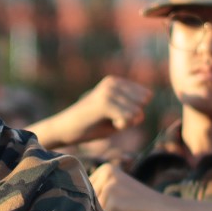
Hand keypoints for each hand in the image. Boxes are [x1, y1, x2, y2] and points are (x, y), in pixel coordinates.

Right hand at [33, 76, 150, 147]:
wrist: (65, 129)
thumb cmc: (91, 125)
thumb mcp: (117, 114)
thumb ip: (134, 110)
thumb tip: (142, 113)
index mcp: (116, 81)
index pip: (146, 97)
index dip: (135, 111)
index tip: (115, 114)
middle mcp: (113, 82)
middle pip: (144, 103)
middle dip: (132, 116)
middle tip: (110, 119)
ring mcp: (108, 91)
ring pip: (137, 112)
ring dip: (125, 123)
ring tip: (105, 121)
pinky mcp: (104, 103)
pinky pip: (129, 118)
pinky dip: (120, 126)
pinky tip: (104, 124)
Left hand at [89, 163, 183, 210]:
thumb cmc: (145, 208)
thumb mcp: (119, 194)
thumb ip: (99, 196)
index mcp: (105, 169)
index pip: (84, 197)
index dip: (99, 208)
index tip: (121, 206)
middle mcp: (105, 174)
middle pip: (86, 206)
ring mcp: (109, 189)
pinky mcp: (113, 205)